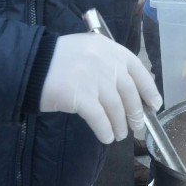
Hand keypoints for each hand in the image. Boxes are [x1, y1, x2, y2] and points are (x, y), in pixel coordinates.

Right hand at [39, 33, 160, 143]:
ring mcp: (94, 79)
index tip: (154, 104)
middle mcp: (106, 62)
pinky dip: (105, 129)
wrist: (31, 64)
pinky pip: (99, 118)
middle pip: (129, 92)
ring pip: (116, 107)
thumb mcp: (90, 50)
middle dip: (135, 112)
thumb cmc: (60, 58)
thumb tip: (129, 88)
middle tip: (137, 125)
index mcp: (111, 48)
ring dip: (120, 124)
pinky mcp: (81, 97)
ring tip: (120, 134)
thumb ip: (109, 63)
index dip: (149, 89)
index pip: (139, 70)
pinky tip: (107, 136)